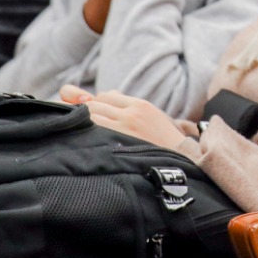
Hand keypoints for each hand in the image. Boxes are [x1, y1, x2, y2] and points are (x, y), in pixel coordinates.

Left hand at [59, 87, 189, 151]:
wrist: (185, 164)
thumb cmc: (165, 146)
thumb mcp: (152, 121)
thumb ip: (129, 108)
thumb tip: (108, 94)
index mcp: (141, 106)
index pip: (107, 96)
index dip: (92, 102)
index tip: (82, 109)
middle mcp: (132, 113)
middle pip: (95, 103)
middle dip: (81, 110)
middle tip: (73, 119)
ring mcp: (125, 127)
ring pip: (90, 113)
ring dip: (79, 121)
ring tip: (74, 132)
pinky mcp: (118, 141)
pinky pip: (93, 128)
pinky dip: (82, 130)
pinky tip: (77, 139)